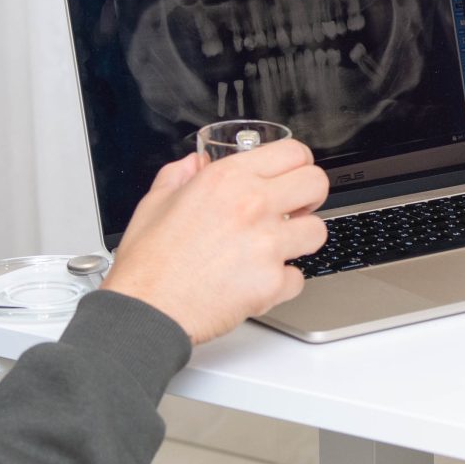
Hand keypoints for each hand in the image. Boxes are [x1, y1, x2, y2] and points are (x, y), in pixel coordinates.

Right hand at [103, 139, 332, 342]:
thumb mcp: (155, 202)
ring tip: (274, 249)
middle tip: (295, 210)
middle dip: (309, 196)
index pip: (293, 153)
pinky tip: (256, 281)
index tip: (293, 177)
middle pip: (317, 184)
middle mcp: (252, 205)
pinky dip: (281, 283)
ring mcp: (267, 244)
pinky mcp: (272, 282)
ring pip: (318, 231)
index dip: (298, 164)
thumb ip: (180, 175)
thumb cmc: (148, 263)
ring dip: (300, 241)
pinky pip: (298, 278)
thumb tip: (194, 162)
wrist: (147, 310)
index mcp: (227, 179)